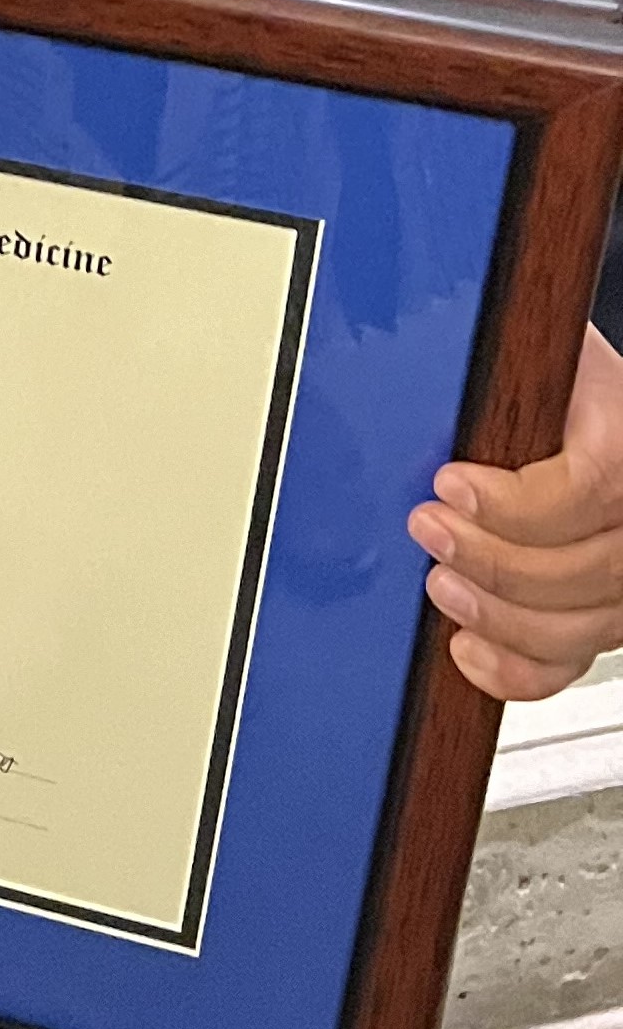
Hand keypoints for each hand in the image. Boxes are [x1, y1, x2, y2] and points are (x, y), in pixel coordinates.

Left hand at [408, 321, 622, 698]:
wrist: (589, 408)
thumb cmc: (561, 384)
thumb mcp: (537, 360)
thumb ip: (495, 371)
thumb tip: (423, 362)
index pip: (596, 488)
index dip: (518, 503)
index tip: (450, 485)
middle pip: (595, 569)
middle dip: (496, 563)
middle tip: (430, 531)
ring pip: (588, 625)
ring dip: (501, 617)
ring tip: (441, 584)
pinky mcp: (608, 609)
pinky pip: (578, 662)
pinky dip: (519, 669)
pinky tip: (469, 648)